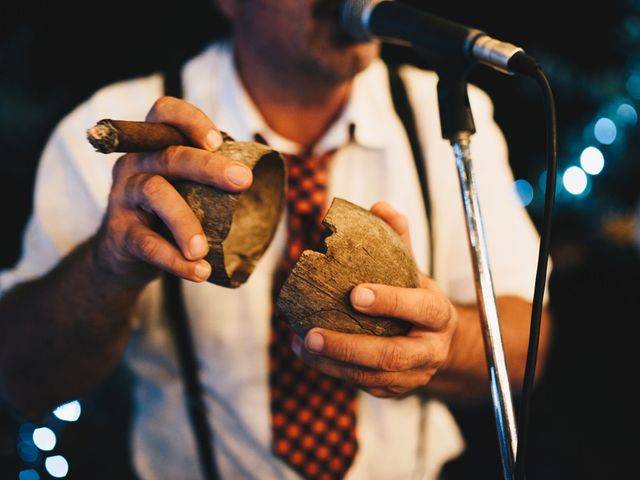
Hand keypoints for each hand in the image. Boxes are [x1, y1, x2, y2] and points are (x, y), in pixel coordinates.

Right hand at [94, 97, 252, 284]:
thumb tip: (267, 179)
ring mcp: (123, 197)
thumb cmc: (168, 214)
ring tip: (204, 249)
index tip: (218, 141)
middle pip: (170, 156)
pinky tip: (198, 271)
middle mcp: (134, 164)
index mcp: (154, 146)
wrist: (125, 256)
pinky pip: (147, 243)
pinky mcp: (120, 233)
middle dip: (209, 167)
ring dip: (185, 222)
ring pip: (155, 194)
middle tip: (243, 181)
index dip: (191, 120)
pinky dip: (175, 261)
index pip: (165, 112)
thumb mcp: (185, 189)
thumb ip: (211, 179)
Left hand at [292, 202, 457, 397]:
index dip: (389, 301)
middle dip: (349, 346)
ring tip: (301, 343)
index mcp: (437, 314)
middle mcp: (429, 349)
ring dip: (332, 362)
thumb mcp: (413, 269)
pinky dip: (331, 370)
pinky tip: (305, 352)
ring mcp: (412, 375)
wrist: (438, 343)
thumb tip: (379, 206)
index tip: (354, 293)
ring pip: (371, 376)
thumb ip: (398, 239)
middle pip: (392, 355)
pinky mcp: (393, 390)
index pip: (419, 308)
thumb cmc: (417, 299)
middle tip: (312, 333)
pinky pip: (361, 384)